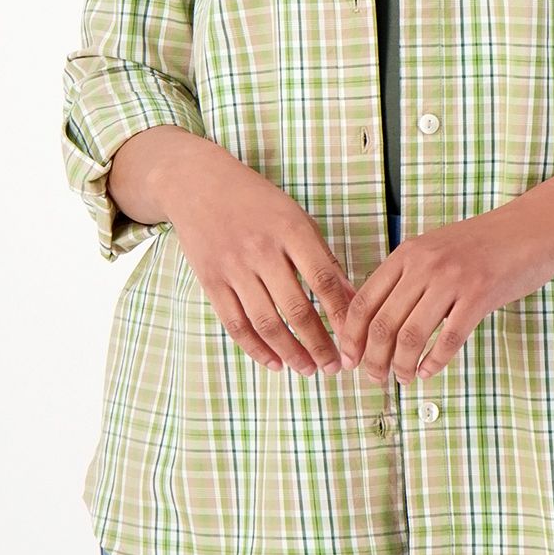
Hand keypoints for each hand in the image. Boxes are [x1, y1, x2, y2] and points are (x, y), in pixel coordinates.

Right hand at [131, 133, 359, 377]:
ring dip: (291, 352)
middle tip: (335, 367)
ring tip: (309, 370)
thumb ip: (322, 256)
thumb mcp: (296, 217)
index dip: (341, 314)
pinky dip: (256, 349)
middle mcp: (262, 250)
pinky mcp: (211, 281)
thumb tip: (352, 297)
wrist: (197, 184)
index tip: (356, 338)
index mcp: (291, 229)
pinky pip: (235, 323)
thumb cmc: (257, 201)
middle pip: (296, 308)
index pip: (323, 279)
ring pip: (266, 322)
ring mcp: (233, 267)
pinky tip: (275, 363)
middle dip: (319, 343)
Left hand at [337, 207, 553, 384]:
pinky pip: (449, 339)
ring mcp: (452, 280)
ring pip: (411, 336)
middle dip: (374, 360)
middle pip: (383, 324)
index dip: (351, 337)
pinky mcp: (479, 295)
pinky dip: (434, 362)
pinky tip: (429, 371)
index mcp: (408, 253)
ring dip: (402, 366)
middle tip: (375, 378)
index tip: (349, 360)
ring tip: (403, 378)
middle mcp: (424, 265)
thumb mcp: (436, 249)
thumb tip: (379, 321)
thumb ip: (409, 277)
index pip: (363, 302)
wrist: (532, 227)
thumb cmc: (484, 244)